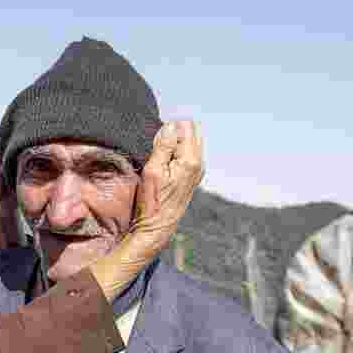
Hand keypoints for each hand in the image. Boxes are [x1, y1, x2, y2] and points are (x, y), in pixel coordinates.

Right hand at [131, 120, 203, 235]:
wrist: (158, 226)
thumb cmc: (153, 201)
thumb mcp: (153, 170)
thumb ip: (164, 146)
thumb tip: (171, 125)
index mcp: (191, 160)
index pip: (185, 126)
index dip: (169, 128)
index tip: (156, 142)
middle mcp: (199, 163)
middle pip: (192, 130)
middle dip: (175, 132)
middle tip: (158, 148)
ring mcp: (198, 170)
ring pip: (190, 141)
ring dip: (175, 143)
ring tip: (160, 159)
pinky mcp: (193, 176)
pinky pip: (188, 153)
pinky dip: (176, 152)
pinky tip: (165, 165)